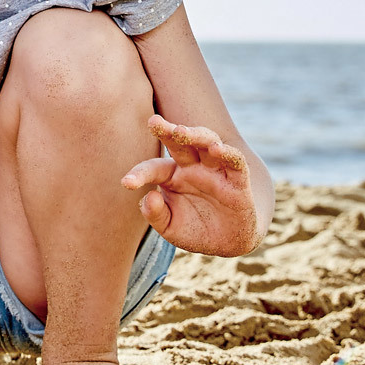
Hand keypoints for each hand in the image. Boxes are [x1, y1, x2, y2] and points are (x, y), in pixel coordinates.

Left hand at [121, 116, 260, 255]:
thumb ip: (155, 214)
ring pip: (207, 142)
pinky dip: (228, 153)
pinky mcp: (238, 181)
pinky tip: (217, 148)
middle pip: (180, 142)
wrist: (228, 243)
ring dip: (195, 135)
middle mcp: (193, 167)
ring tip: (181, 131)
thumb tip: (148, 197)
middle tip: (153, 121)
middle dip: (168, 130)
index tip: (127, 183)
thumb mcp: (170, 227)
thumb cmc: (195, 229)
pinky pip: (235, 161)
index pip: (153, 168)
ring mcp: (216, 171)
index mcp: (172, 175)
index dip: (139, 174)